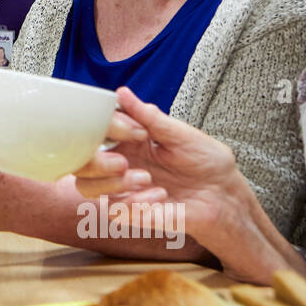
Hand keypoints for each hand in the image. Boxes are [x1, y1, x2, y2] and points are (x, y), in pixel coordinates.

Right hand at [73, 86, 241, 231]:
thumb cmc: (206, 162)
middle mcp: (119, 163)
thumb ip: (149, 117)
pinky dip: (134, 203)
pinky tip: (160, 196)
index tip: (134, 130)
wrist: (226, 195)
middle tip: (124, 163)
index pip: (93, 130)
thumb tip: (122, 93)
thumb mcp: (181, 134)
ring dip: (113, 184)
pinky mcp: (133, 213)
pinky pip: (114, 211)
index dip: (102, 129)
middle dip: (96, 162)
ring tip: (147, 179)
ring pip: (86, 187)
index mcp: (127, 141)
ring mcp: (123, 189)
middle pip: (79, 162)